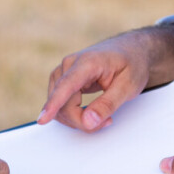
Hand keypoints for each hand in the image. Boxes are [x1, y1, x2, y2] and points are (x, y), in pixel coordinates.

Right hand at [37, 25, 173, 131]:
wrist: (132, 50)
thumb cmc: (131, 64)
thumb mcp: (127, 86)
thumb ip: (107, 105)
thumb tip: (88, 122)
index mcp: (87, 62)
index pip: (66, 86)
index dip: (53, 105)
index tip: (42, 119)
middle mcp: (70, 65)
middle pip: (62, 102)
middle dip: (80, 120)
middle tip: (106, 123)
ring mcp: (64, 72)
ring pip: (59, 106)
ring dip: (77, 118)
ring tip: (101, 117)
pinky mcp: (64, 80)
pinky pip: (60, 103)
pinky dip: (74, 113)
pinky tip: (90, 113)